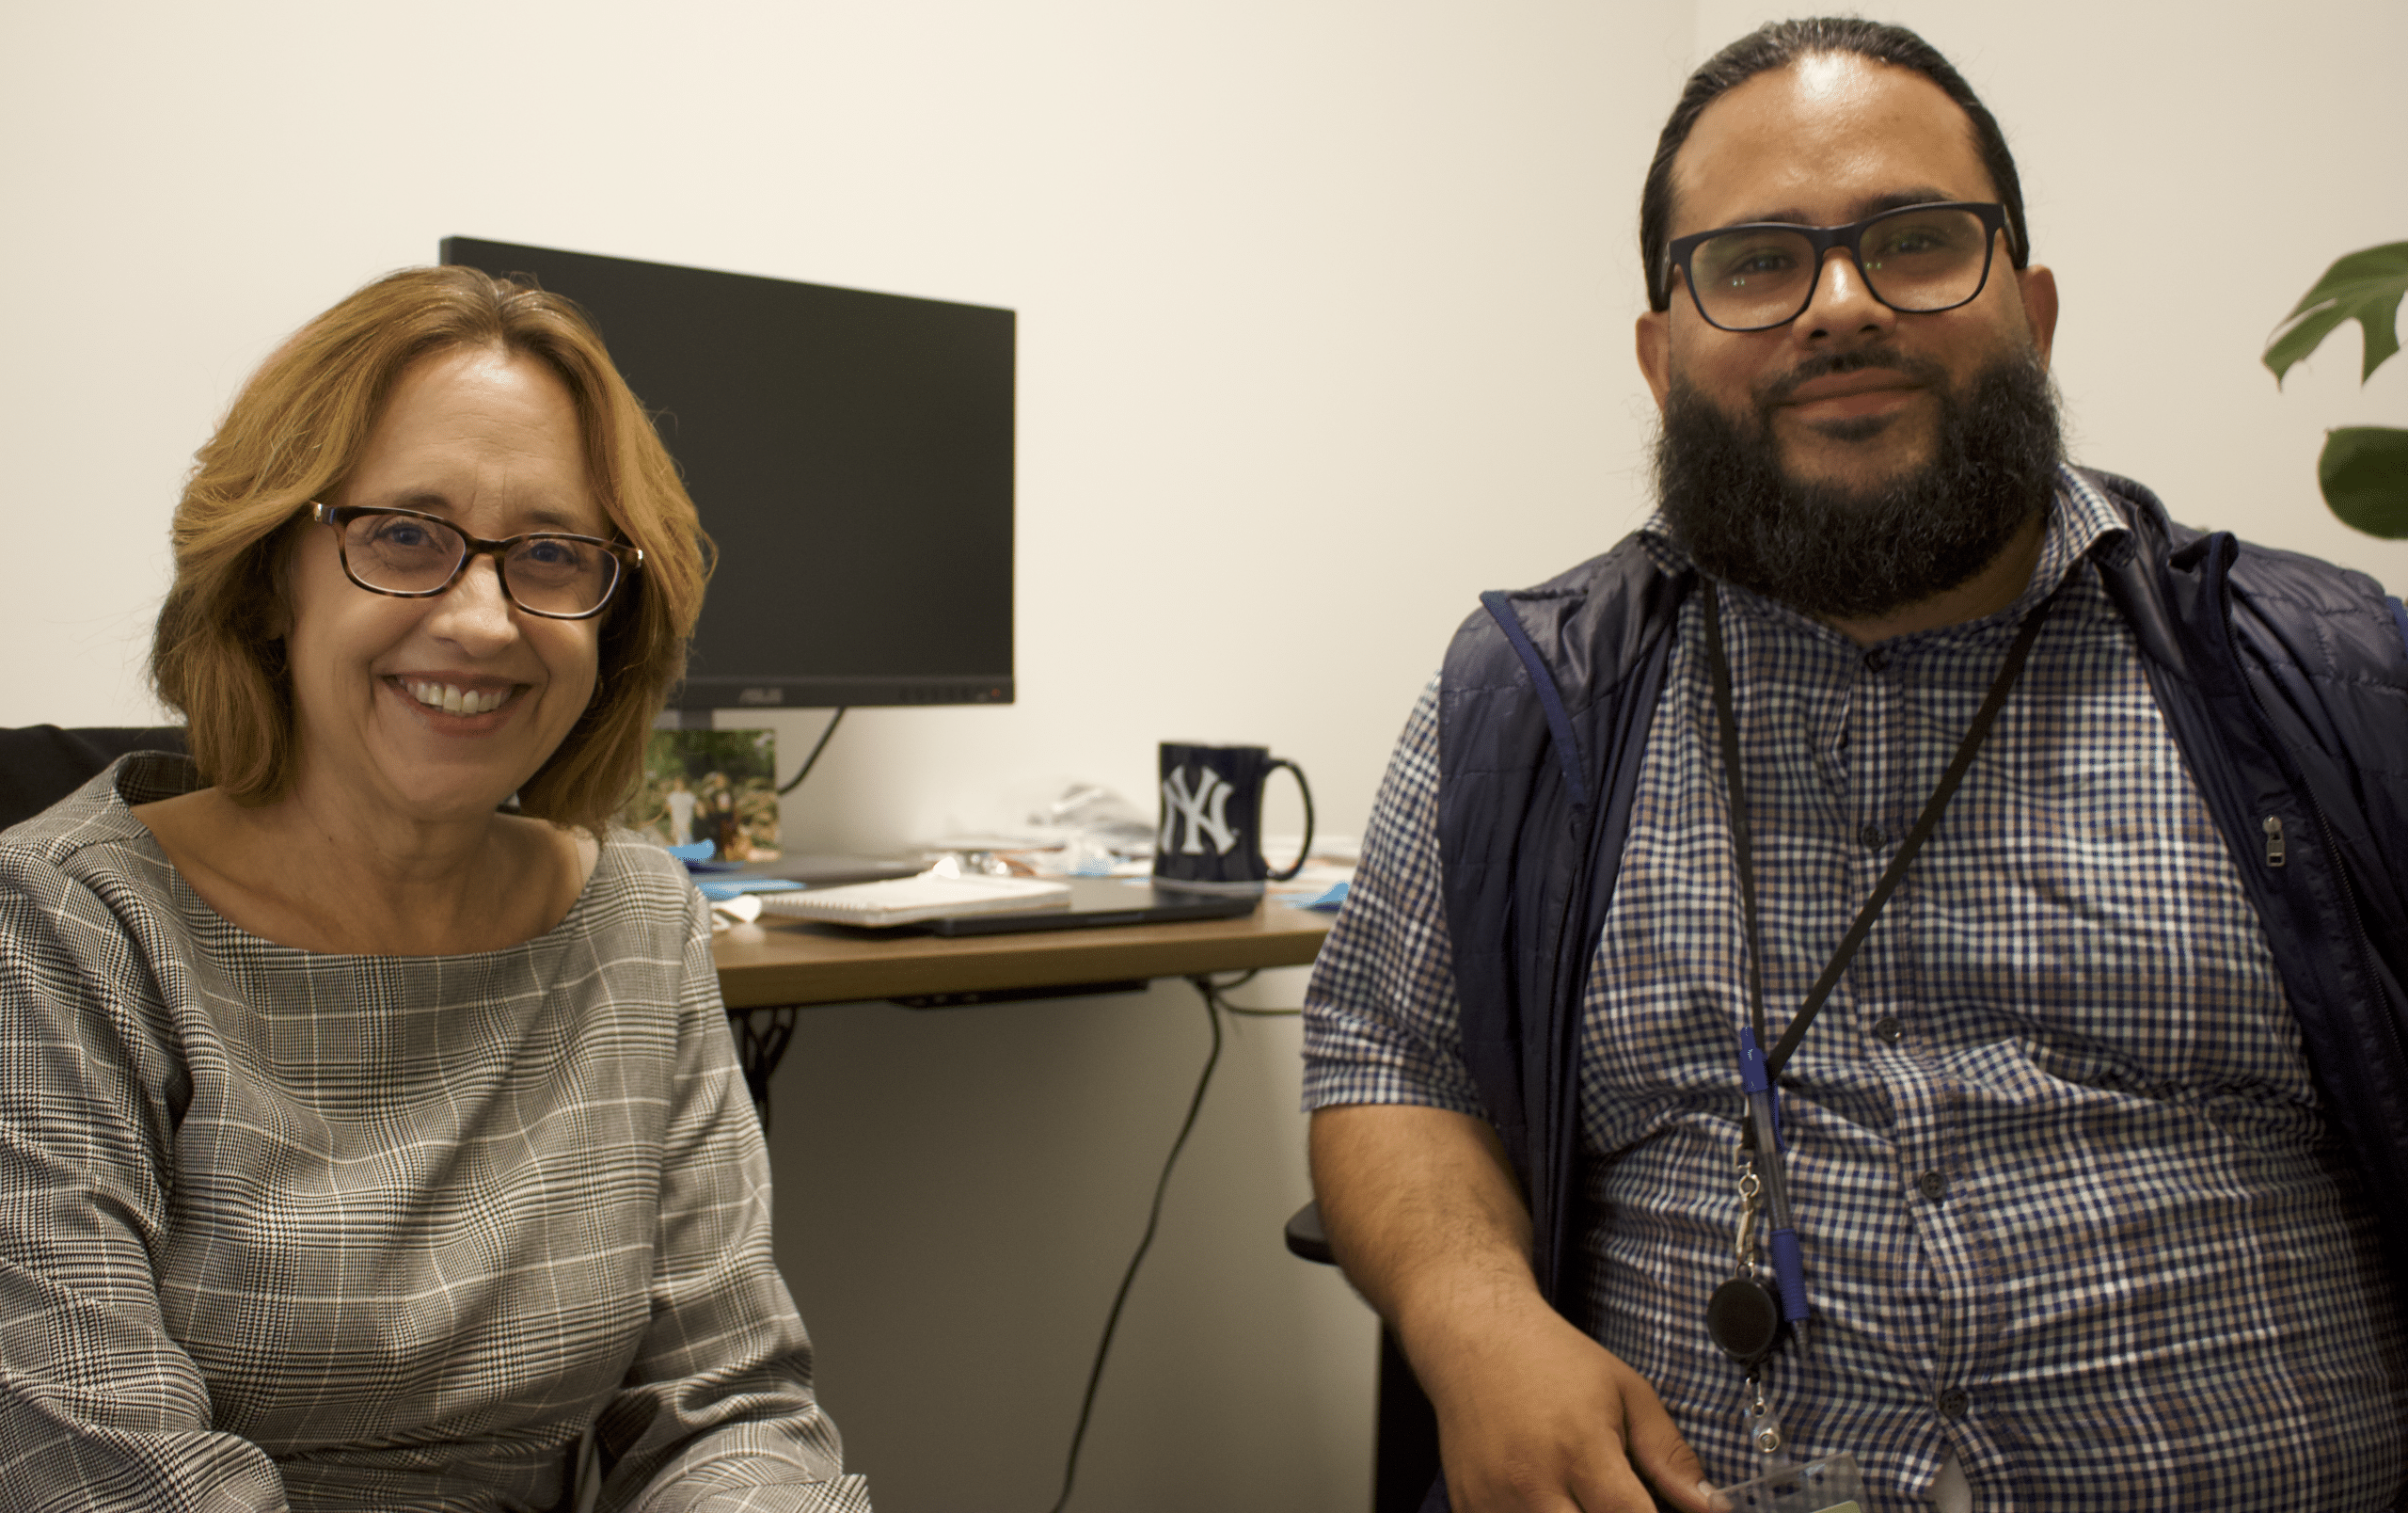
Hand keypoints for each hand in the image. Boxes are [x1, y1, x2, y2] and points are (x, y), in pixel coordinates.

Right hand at [1411, 1291, 1710, 1512]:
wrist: (1474, 1335)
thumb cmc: (1554, 1360)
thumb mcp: (1627, 1392)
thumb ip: (1669, 1455)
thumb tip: (1712, 1506)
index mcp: (1580, 1449)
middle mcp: (1532, 1481)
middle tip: (1614, 1498)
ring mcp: (1493, 1499)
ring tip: (1580, 1494)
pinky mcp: (1467, 1505)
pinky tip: (1545, 1495)